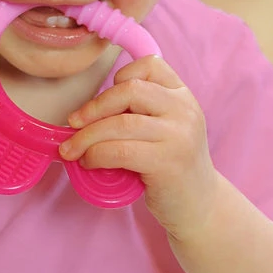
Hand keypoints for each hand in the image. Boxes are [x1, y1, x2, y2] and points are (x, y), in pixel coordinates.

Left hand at [58, 55, 218, 238]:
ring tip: (72, 149)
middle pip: (129, 91)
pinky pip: (120, 151)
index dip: (121, 76)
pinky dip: (96, 155)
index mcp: (183, 95)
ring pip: (120, 124)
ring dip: (87, 136)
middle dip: (94, 107)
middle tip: (73, 123)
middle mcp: (184, 110)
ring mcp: (179, 136)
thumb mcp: (166, 127)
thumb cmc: (172, 164)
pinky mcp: (168, 163)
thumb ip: (140, 110)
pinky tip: (88, 162)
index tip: (104, 100)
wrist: (201, 207)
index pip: (149, 65)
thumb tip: (85, 111)